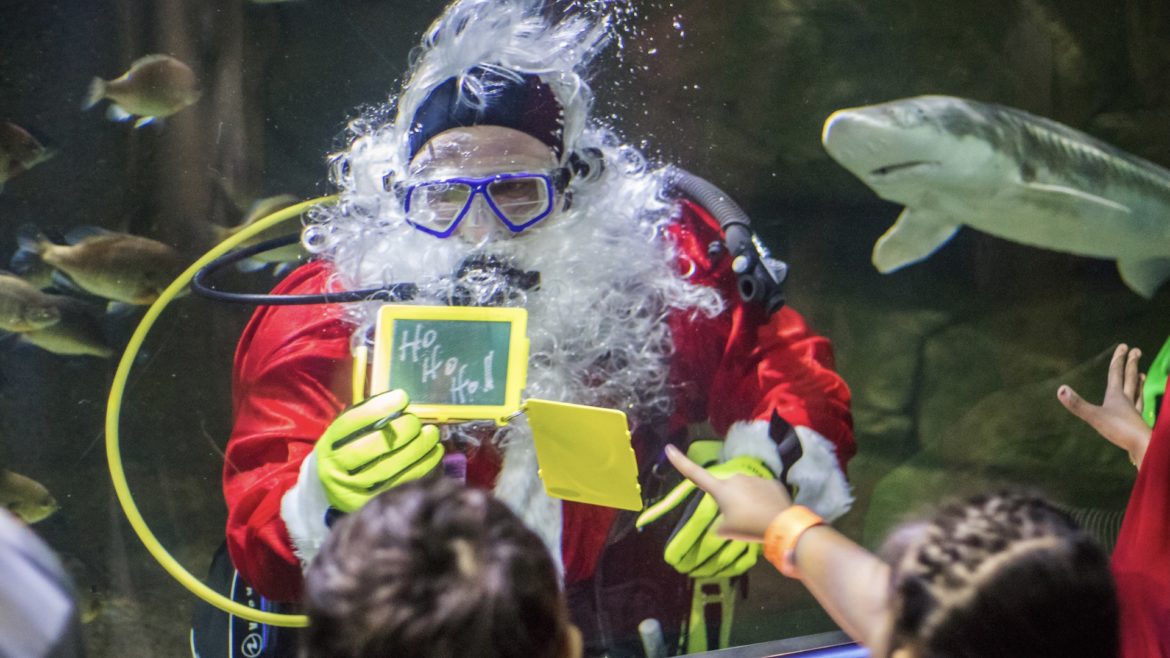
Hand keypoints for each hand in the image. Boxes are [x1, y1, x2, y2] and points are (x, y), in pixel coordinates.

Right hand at [315, 389, 442, 511]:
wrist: (331, 493)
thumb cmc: (345, 453)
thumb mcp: (346, 435)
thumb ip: (366, 419)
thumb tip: (400, 403)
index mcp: (328, 445)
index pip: (351, 423)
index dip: (378, 408)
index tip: (402, 397)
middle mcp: (336, 469)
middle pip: (373, 446)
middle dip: (401, 429)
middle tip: (416, 421)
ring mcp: (355, 489)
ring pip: (391, 467)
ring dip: (417, 447)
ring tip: (432, 434)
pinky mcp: (373, 503)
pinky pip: (403, 482)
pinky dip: (423, 465)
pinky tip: (435, 452)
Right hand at [664, 444, 792, 541]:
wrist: (781, 524)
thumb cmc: (748, 527)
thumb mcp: (726, 530)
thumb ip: (720, 523)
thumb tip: (722, 521)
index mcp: (721, 489)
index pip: (695, 474)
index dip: (681, 462)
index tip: (669, 448)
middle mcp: (735, 478)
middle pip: (727, 489)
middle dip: (730, 500)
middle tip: (740, 518)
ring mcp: (754, 478)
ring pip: (745, 490)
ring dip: (747, 500)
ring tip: (756, 517)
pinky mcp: (770, 482)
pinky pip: (761, 491)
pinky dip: (762, 501)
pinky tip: (768, 512)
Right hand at [1058, 343, 1150, 468]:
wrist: (1143, 447)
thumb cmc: (1120, 430)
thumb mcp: (1094, 417)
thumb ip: (1077, 404)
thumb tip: (1060, 389)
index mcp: (1116, 397)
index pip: (1116, 374)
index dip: (1118, 360)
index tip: (1123, 346)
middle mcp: (1127, 402)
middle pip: (1130, 379)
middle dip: (1131, 365)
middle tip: (1136, 351)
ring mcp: (1134, 413)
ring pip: (1137, 394)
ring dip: (1139, 383)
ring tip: (1142, 375)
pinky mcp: (1137, 425)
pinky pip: (1140, 410)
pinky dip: (1140, 403)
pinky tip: (1139, 405)